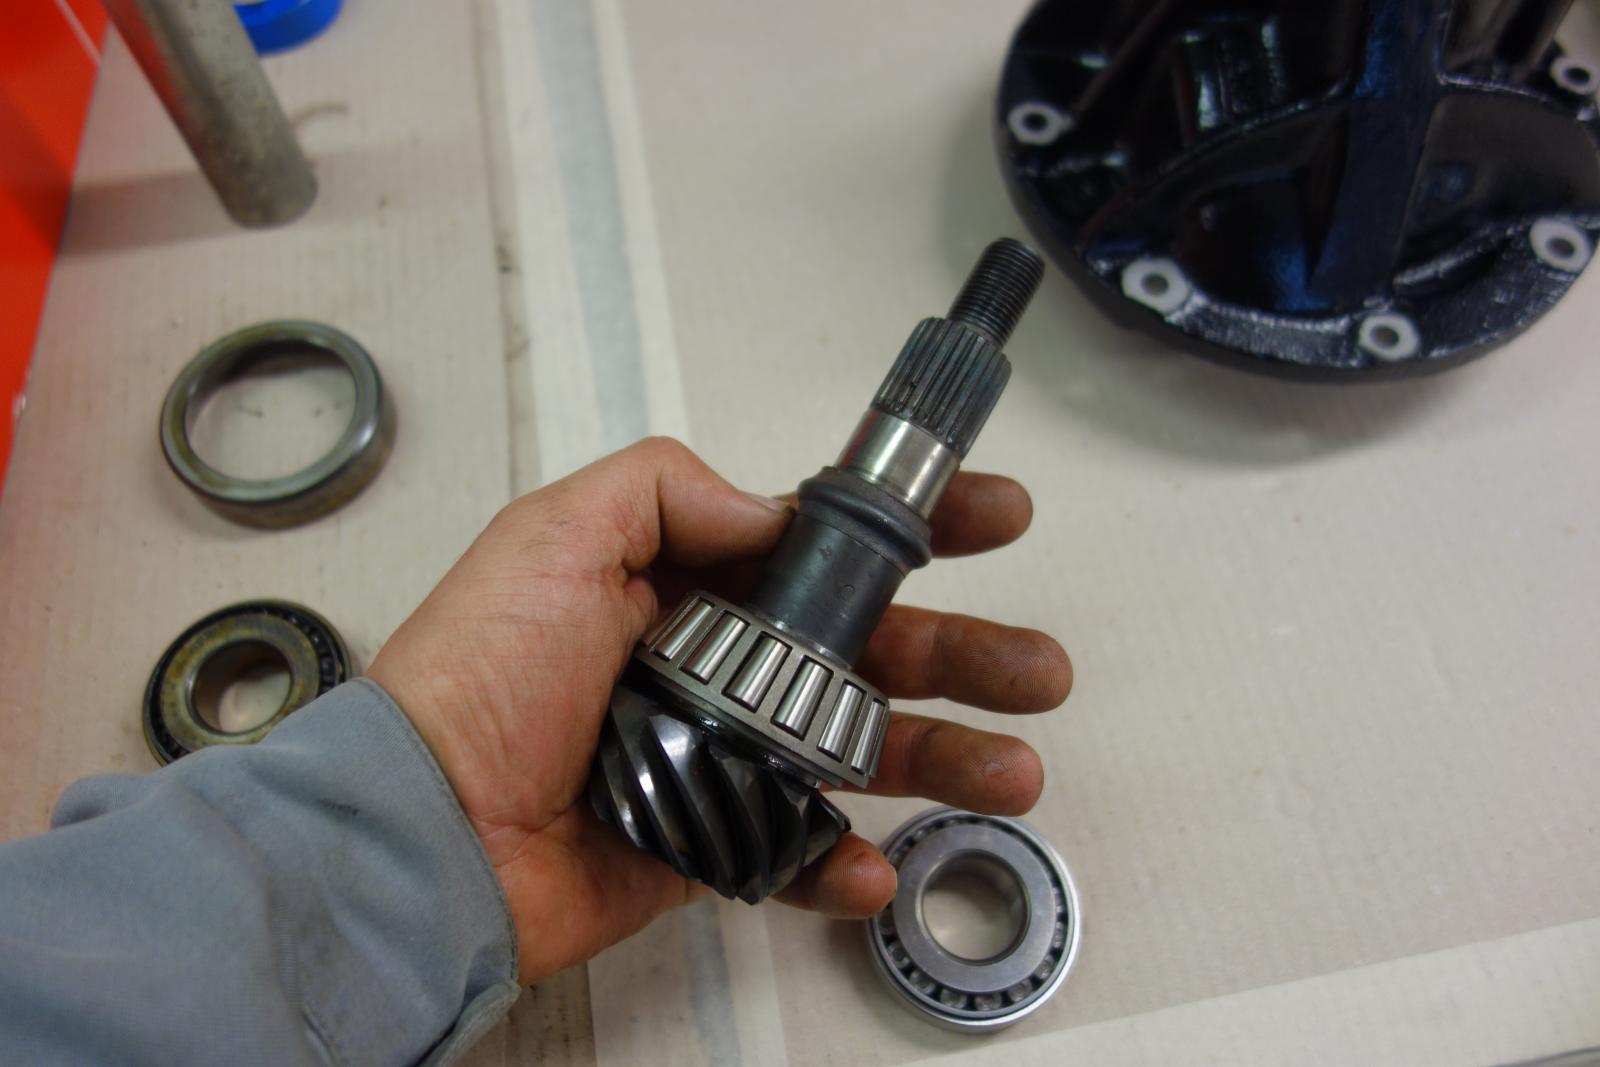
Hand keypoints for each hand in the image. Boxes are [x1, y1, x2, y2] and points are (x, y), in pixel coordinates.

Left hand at [368, 437, 1070, 982]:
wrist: (427, 827)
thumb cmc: (486, 672)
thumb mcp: (559, 534)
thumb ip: (666, 491)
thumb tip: (770, 510)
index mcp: (692, 583)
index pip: (826, 546)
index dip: (915, 530)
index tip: (996, 518)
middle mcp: (720, 663)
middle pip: (870, 652)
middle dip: (965, 654)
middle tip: (1041, 669)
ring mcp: (722, 757)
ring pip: (859, 751)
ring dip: (945, 759)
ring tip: (1016, 773)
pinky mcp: (708, 844)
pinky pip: (798, 854)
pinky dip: (844, 865)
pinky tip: (878, 869)